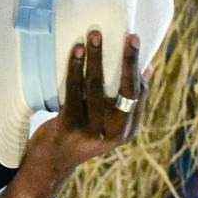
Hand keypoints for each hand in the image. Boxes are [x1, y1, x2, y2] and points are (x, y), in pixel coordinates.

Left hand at [17, 29, 146, 189]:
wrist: (51, 162)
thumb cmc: (82, 132)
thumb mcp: (108, 120)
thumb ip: (125, 100)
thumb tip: (147, 66)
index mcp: (128, 130)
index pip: (139, 93)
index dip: (137, 66)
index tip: (134, 39)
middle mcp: (115, 133)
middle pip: (126, 91)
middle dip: (128, 60)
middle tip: (129, 35)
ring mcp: (92, 132)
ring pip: (96, 87)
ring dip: (96, 58)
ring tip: (94, 35)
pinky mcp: (69, 127)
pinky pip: (73, 91)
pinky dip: (75, 68)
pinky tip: (76, 51)